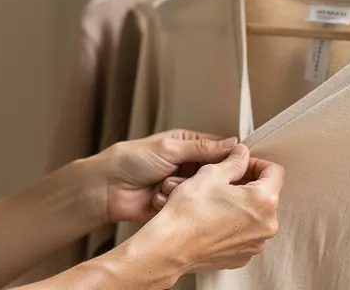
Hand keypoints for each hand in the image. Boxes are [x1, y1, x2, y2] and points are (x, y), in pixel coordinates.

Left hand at [88, 130, 239, 223]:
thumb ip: (202, 147)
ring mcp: (182, 186)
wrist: (107, 188)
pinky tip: (160, 198)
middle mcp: (187, 165)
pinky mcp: (176, 205)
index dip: (231, 158)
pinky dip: (176, 202)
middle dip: (206, 177)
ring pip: (202, 191)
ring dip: (185, 189)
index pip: (219, 149)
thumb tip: (232, 143)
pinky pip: (188, 206)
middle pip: (214, 173)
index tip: (242, 165)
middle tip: (201, 178)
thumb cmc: (131, 160)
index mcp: (186, 144)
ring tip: (166, 184)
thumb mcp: (169, 148)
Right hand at [149, 144, 283, 272]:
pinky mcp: (243, 256)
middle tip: (223, 181)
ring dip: (241, 205)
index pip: (274, 172)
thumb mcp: (211, 173)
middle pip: (266, 195)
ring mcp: (255, 244)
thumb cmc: (189, 212)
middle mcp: (267, 225)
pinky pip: (245, 233)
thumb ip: (234, 161)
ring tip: (216, 201)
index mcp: (264, 200)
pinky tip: (213, 219)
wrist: (171, 246)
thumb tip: (242, 154)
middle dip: (247, 185)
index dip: (255, 163)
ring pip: (255, 215)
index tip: (241, 164)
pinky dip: (234, 224)